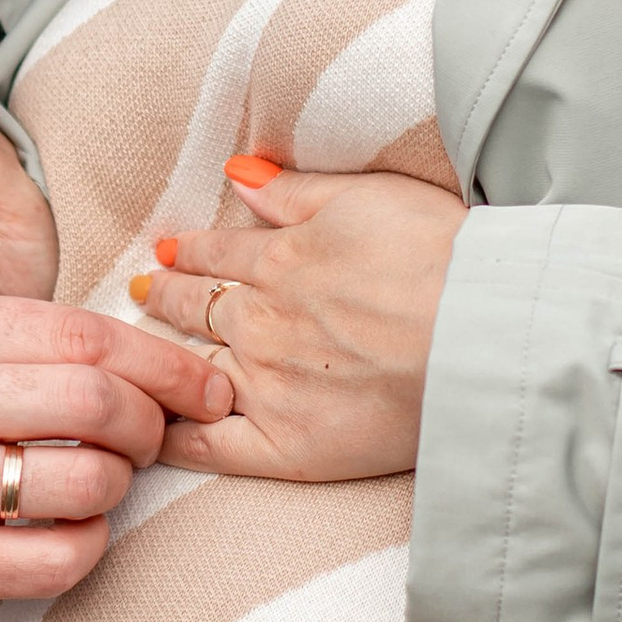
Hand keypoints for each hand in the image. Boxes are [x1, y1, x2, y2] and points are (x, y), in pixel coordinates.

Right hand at [0, 291, 228, 615]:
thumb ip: (9, 337)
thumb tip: (133, 362)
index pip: (80, 333)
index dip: (162, 362)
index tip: (200, 385)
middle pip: (93, 400)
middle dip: (151, 421)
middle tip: (156, 434)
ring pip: (82, 482)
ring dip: (118, 483)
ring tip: (102, 479)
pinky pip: (51, 561)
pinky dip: (87, 545)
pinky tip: (71, 530)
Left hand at [133, 157, 468, 485]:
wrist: (480, 333)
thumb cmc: (441, 255)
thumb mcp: (367, 195)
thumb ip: (295, 190)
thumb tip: (237, 173)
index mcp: (279, 261)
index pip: (216, 255)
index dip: (189, 252)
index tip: (168, 252)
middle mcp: (260, 322)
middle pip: (195, 308)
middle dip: (164, 297)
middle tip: (141, 293)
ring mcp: (267, 386)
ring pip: (192, 369)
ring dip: (160, 358)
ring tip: (141, 355)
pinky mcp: (285, 446)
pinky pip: (210, 448)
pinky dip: (175, 438)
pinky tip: (154, 432)